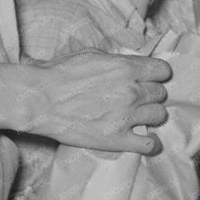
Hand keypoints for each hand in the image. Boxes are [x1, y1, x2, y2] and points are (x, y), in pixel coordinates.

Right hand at [21, 51, 172, 155]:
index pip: (162, 70)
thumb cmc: (57, 75)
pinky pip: (150, 144)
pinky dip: (150, 142)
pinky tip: (144, 139)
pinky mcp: (118, 139)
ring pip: (159, 115)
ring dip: (150, 115)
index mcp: (125, 68)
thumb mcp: (89, 55)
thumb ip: (115, 61)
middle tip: (134, 97)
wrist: (38, 101)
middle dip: (150, 94)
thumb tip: (129, 66)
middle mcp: (131, 92)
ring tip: (136, 116)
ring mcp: (126, 117)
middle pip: (160, 93)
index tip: (147, 78)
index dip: (154, 74)